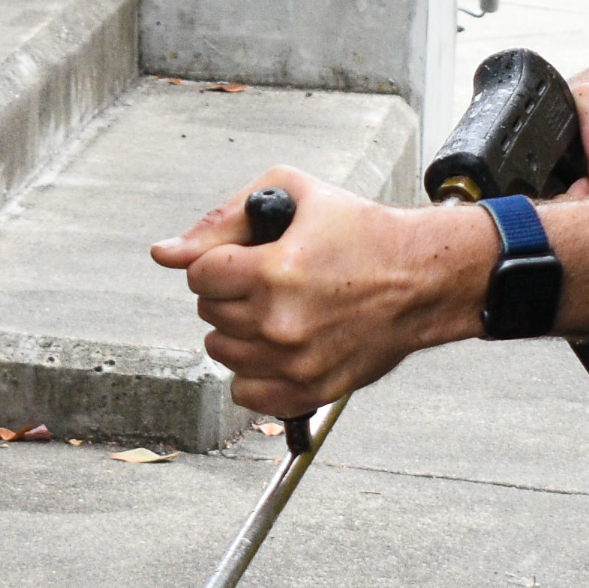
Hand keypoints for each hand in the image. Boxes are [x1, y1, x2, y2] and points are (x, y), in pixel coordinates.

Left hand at [152, 169, 489, 417]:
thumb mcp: (293, 194)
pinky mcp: (310, 389)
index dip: (218, 262)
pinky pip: (246, 393)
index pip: (198, 276)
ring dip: (239, 331)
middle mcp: (281, 322)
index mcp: (275, 271)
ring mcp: (295, 361)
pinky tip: (279, 346)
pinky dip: (254, 372)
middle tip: (268, 281)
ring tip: (276, 311)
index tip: (243, 260)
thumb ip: (221, 219)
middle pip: (209, 313)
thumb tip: (165, 253)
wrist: (422, 278)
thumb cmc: (366, 234)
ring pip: (222, 352)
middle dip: (230, 293)